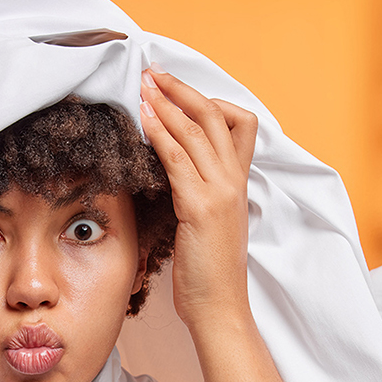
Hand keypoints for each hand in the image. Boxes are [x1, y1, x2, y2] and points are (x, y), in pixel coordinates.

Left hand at [140, 66, 257, 332]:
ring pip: (197, 131)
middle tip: (154, 73)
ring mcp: (220, 193)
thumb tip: (176, 180)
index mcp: (238, 186)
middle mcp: (234, 183)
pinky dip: (161, 134)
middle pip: (215, 116)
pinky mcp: (201, 208)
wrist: (219, 308)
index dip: (207, 101)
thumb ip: (200, 198)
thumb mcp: (208, 228)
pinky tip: (143, 120)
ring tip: (144, 85)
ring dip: (167, 103)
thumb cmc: (209, 275)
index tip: (177, 92)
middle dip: (181, 90)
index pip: (238, 125)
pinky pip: (178, 159)